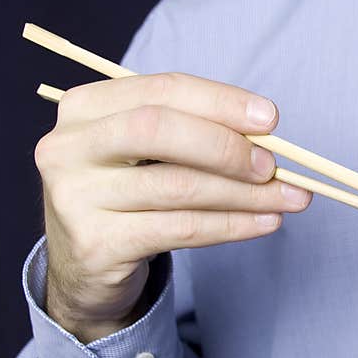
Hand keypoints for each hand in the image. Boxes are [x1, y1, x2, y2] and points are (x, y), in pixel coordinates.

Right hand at [33, 73, 311, 341]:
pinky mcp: (96, 244)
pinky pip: (181, 228)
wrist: (84, 268)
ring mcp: (75, 197)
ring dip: (245, 193)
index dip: (220, 101)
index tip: (270, 119)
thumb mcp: (147, 154)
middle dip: (226, 146)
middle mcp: (68, 147)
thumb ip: (192, 133)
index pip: (162, 89)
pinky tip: (265, 222)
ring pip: (178, 186)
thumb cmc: (127, 196)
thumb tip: (266, 136)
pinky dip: (232, 225)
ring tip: (289, 198)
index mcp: (84, 107)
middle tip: (273, 166)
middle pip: (159, 130)